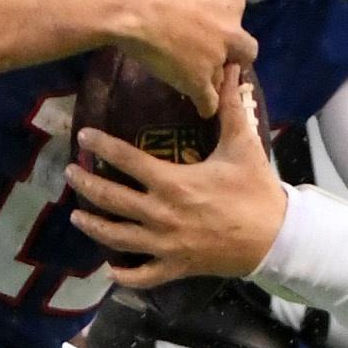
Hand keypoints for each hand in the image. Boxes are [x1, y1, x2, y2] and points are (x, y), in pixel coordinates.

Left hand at [70, 69, 287, 288]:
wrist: (278, 237)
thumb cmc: (257, 190)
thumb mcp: (243, 147)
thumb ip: (231, 109)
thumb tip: (230, 71)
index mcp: (173, 183)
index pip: (127, 160)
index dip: (102, 146)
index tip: (83, 137)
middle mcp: (161, 213)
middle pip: (111, 199)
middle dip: (86, 185)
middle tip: (68, 174)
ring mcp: (165, 244)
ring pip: (117, 238)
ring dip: (93, 227)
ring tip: (76, 217)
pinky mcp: (175, 267)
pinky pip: (142, 276)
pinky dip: (125, 275)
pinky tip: (110, 270)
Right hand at [99, 0, 256, 113]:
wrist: (133, 8)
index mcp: (229, 3)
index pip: (235, 14)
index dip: (222, 21)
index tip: (210, 23)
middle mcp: (230, 32)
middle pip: (244, 49)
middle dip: (232, 54)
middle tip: (212, 55)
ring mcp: (215, 59)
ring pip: (224, 75)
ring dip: (215, 78)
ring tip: (201, 82)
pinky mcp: (198, 81)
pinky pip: (209, 100)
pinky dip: (206, 105)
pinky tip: (202, 110)